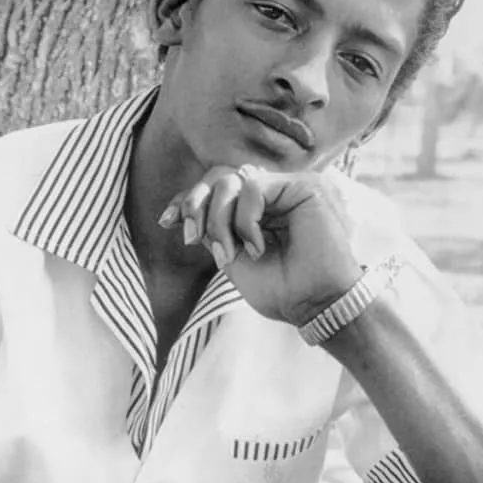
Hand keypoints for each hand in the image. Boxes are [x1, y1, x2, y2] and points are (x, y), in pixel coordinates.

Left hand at [158, 165, 362, 326]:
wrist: (314, 305)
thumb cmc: (281, 290)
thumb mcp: (232, 259)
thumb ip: (213, 230)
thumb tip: (183, 210)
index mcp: (257, 209)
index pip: (215, 188)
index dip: (187, 199)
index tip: (167, 222)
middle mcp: (272, 193)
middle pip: (218, 177)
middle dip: (196, 207)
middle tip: (192, 238)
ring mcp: (287, 186)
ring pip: (231, 180)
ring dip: (219, 220)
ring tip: (230, 254)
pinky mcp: (303, 184)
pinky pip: (252, 187)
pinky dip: (244, 220)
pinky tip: (257, 246)